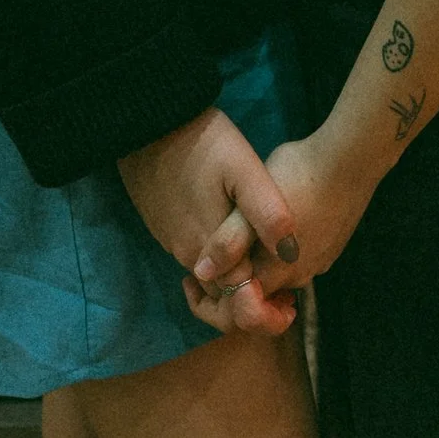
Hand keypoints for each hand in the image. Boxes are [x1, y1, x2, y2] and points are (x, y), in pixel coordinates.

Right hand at [119, 109, 293, 340]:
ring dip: (240, 287)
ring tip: (270, 268)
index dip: (269, 315)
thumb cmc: (201, 143)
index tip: (292, 304)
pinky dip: (222, 268)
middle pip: (223, 305)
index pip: (240, 310)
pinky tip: (243, 245)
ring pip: (211, 284)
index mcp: (213, 251)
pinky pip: (199, 263)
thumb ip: (267, 213)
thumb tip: (291, 254)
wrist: (147, 122)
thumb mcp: (244, 170)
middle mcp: (191, 257)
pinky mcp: (167, 229)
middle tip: (286, 295)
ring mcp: (175, 244)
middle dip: (255, 307)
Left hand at [187, 133, 373, 315]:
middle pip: (259, 292)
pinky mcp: (331, 246)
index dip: (212, 300)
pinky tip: (272, 223)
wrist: (352, 160)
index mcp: (276, 272)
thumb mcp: (250, 207)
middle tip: (211, 254)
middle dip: (233, 280)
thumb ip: (227, 242)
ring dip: (256, 263)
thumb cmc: (297, 179)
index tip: (190, 280)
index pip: (238, 308)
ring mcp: (320, 262)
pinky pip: (297, 258)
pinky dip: (278, 252)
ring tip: (240, 233)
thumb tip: (201, 273)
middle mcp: (299, 276)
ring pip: (279, 274)